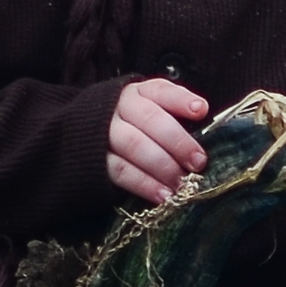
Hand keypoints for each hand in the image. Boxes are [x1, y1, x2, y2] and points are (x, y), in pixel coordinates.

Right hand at [107, 77, 209, 203]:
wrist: (80, 140)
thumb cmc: (131, 128)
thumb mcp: (148, 113)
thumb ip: (172, 118)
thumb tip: (205, 132)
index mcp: (137, 93)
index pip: (160, 91)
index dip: (181, 100)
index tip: (201, 111)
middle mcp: (119, 108)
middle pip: (150, 119)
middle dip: (178, 142)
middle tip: (198, 162)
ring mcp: (104, 133)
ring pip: (135, 146)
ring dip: (163, 167)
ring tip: (182, 184)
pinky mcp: (95, 160)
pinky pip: (121, 171)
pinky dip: (144, 184)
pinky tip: (163, 196)